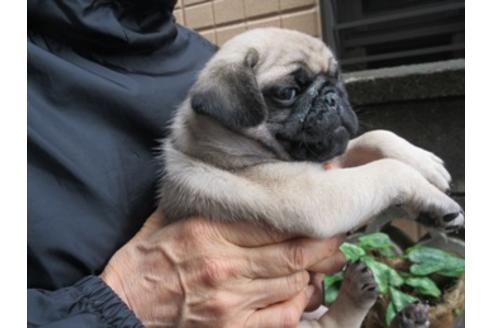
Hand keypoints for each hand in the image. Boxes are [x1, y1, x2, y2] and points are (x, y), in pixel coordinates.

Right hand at [101, 210, 344, 326]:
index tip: (323, 209)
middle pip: (292, 253)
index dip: (304, 216)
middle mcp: (224, 264)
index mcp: (207, 232)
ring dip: (313, 272)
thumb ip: (201, 205)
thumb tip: (230, 187)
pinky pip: (282, 315)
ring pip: (293, 282)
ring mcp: (231, 300)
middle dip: (323, 244)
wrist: (122, 307)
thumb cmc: (143, 262)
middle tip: (339, 235)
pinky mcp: (233, 327)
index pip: (270, 221)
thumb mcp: (166, 221)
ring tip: (321, 261)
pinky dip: (299, 302)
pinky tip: (300, 292)